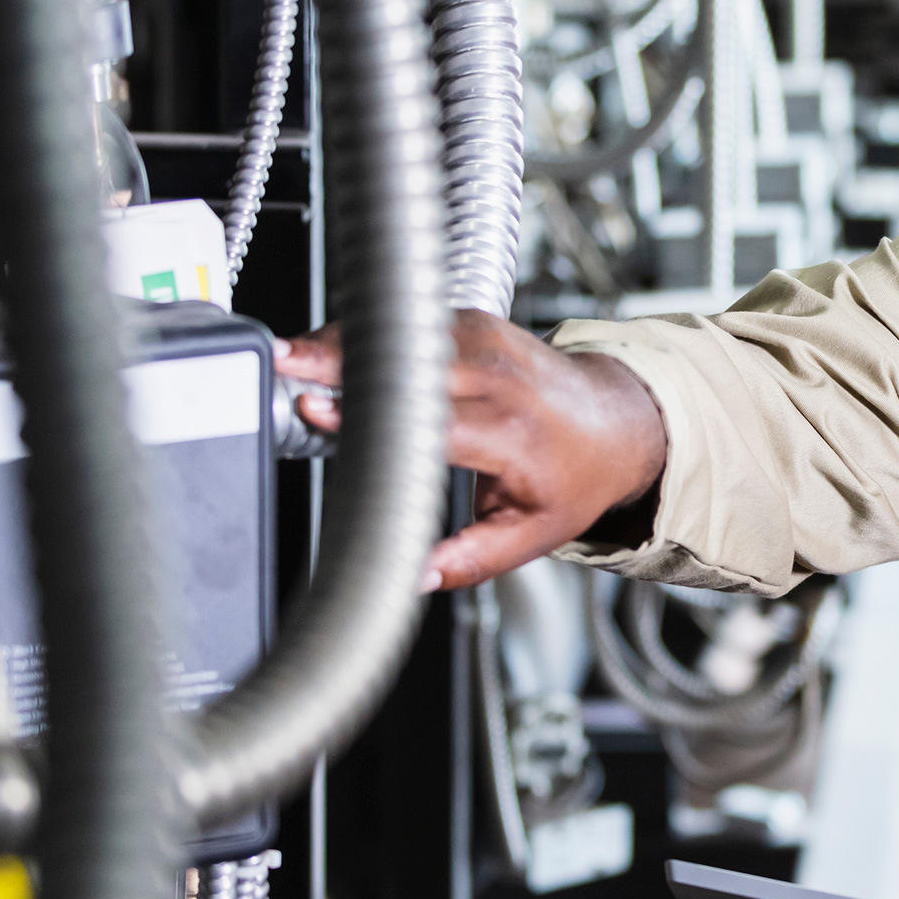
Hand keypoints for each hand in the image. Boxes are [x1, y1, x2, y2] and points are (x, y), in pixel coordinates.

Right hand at [276, 309, 666, 589]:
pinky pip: (411, 319)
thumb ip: (467, 560)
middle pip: (407, 362)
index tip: (315, 408)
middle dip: (340, 360)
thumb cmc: (574, 477)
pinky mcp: (473, 322)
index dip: (369, 412)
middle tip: (280, 364)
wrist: (618, 422)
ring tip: (290, 356)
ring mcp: (487, 341)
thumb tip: (410, 579)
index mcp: (511, 433)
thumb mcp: (531, 534)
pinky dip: (369, 332)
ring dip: (345, 341)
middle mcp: (499, 378)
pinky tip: (328, 348)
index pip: (430, 417)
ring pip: (403, 331)